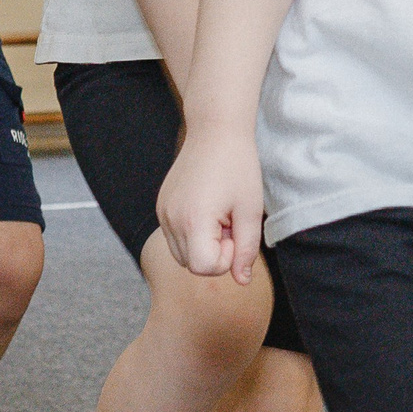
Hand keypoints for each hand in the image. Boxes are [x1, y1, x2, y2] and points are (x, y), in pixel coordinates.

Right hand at [155, 125, 266, 284]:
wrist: (215, 130)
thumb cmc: (237, 167)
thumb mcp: (250, 211)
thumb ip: (246, 250)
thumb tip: (242, 281)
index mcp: (192, 221)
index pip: (203, 268)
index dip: (225, 258)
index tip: (235, 231)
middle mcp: (170, 219)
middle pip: (191, 264)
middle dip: (215, 252)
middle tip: (229, 221)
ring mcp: (162, 212)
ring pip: (182, 253)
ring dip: (203, 244)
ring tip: (218, 215)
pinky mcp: (162, 205)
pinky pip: (175, 236)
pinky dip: (192, 232)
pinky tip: (207, 207)